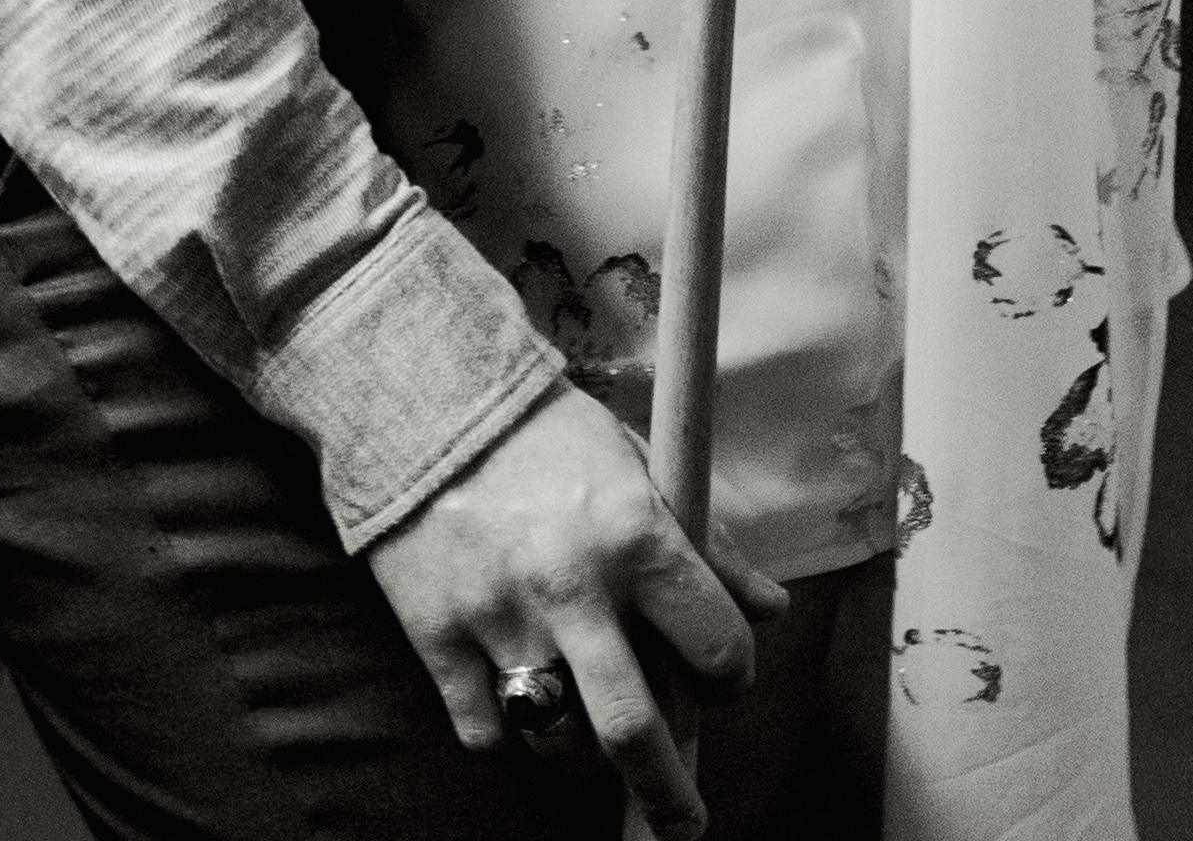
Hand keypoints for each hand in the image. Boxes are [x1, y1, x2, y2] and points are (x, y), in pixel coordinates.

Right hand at [359, 391, 747, 833]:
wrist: (422, 394)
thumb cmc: (543, 432)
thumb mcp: (639, 465)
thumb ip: (708, 546)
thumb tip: (770, 610)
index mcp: (635, 535)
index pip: (716, 644)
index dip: (731, 678)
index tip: (721, 682)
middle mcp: (571, 586)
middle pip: (634, 729)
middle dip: (668, 792)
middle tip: (683, 822)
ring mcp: (499, 617)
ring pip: (557, 739)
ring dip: (583, 754)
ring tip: (590, 741)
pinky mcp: (437, 634)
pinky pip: (485, 729)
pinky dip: (509, 734)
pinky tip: (522, 708)